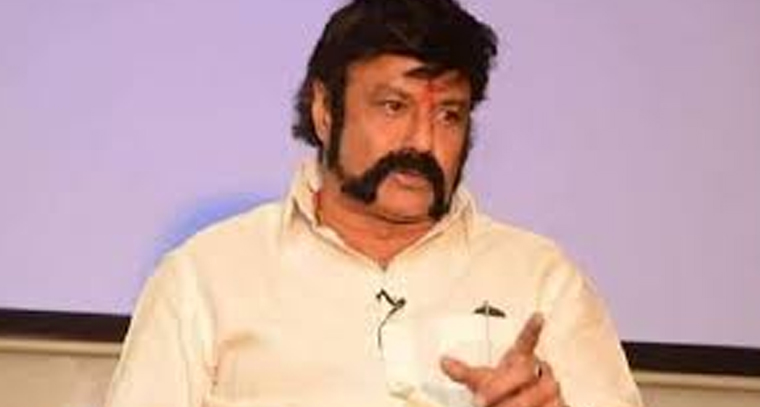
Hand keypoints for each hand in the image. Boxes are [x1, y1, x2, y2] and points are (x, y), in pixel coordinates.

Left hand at [440, 313, 565, 406]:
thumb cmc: (506, 390)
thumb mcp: (484, 381)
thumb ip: (465, 373)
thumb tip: (444, 362)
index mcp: (521, 359)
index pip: (527, 341)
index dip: (532, 329)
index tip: (538, 317)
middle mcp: (539, 370)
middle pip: (523, 373)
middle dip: (499, 388)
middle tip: (480, 400)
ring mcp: (551, 388)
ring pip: (533, 395)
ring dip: (511, 405)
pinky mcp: (559, 405)